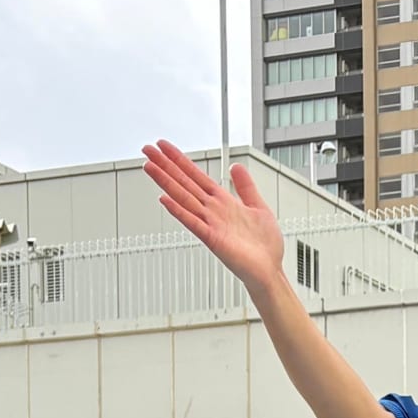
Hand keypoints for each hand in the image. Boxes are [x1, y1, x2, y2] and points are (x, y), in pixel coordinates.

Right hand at [142, 140, 284, 294]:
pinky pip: (193, 223)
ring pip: (184, 198)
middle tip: (147, 150)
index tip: (164, 147)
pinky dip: (179, 211)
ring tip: (150, 167)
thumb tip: (236, 166)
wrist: (270, 270)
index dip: (180, 160)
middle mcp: (213, 211)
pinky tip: (165, 200)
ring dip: (166, 182)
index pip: (196, 175)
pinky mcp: (214, 240)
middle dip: (166, 165)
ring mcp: (211, 224)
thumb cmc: (265, 245)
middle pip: (184, 183)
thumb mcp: (258, 206)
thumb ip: (246, 186)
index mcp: (223, 202)